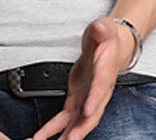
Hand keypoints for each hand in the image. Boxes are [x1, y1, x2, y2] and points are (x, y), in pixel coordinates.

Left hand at [31, 17, 135, 139]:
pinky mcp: (77, 99)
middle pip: (92, 113)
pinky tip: (44, 137)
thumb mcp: (104, 28)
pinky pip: (66, 117)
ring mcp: (88, 97)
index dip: (95, 99)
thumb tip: (100, 27)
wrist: (111, 46)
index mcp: (105, 71)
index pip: (101, 87)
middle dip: (81, 128)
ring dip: (68, 135)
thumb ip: (101, 29)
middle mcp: (98, 90)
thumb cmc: (107, 38)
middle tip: (71, 139)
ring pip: (79, 121)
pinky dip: (56, 128)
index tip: (88, 111)